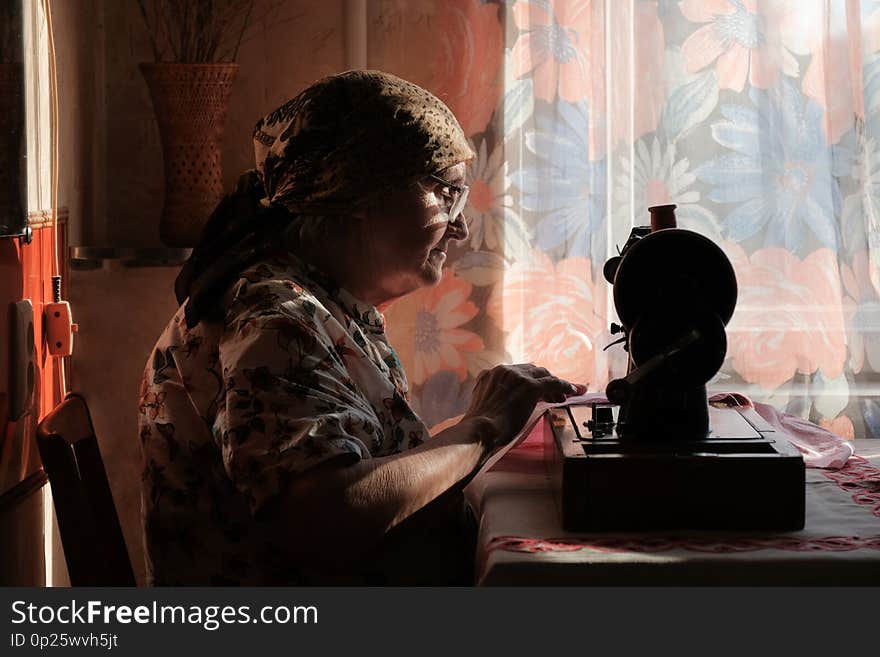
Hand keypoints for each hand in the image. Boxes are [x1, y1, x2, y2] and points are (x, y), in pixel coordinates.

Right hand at [463, 363, 586, 449]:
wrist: (480, 431)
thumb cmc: (478, 428)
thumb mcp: (483, 406)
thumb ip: (493, 399)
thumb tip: (502, 408)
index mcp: (490, 375)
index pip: (515, 373)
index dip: (528, 381)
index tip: (537, 391)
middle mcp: (504, 371)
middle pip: (530, 371)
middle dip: (543, 381)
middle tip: (553, 395)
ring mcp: (518, 377)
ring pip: (543, 375)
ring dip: (554, 385)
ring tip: (563, 396)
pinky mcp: (531, 386)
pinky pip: (553, 383)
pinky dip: (564, 386)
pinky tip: (572, 392)